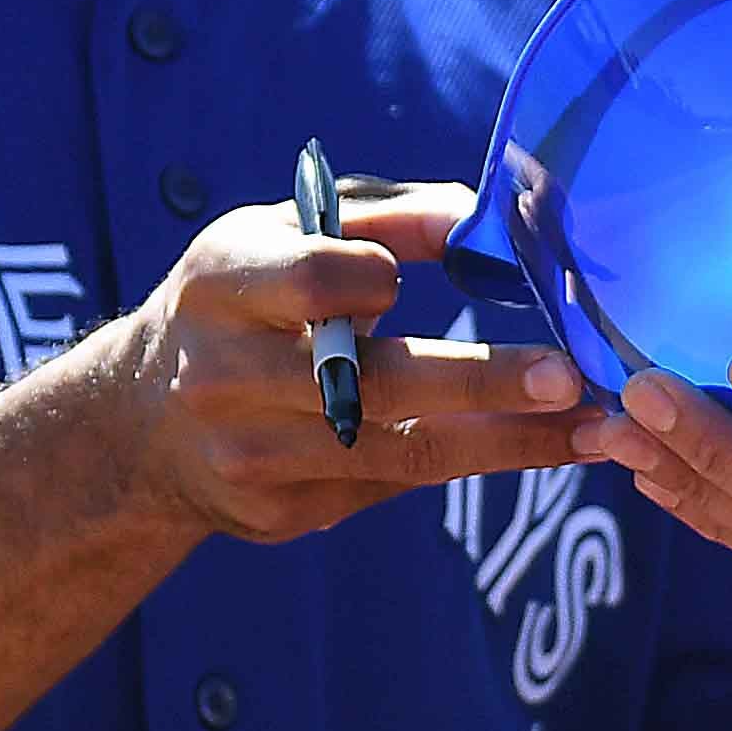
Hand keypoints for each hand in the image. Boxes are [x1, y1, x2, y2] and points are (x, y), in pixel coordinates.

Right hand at [122, 182, 585, 541]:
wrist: (139, 423)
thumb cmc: (240, 301)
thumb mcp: (277, 235)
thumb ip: (378, 217)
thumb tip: (479, 214)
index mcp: (222, 286)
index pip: (311, 284)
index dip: (369, 278)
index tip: (414, 278)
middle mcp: (225, 379)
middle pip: (364, 384)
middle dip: (478, 383)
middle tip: (569, 380)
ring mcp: (248, 459)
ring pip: (393, 453)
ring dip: (504, 442)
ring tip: (591, 429)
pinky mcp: (275, 515)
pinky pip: (386, 488)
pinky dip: (467, 465)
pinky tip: (540, 448)